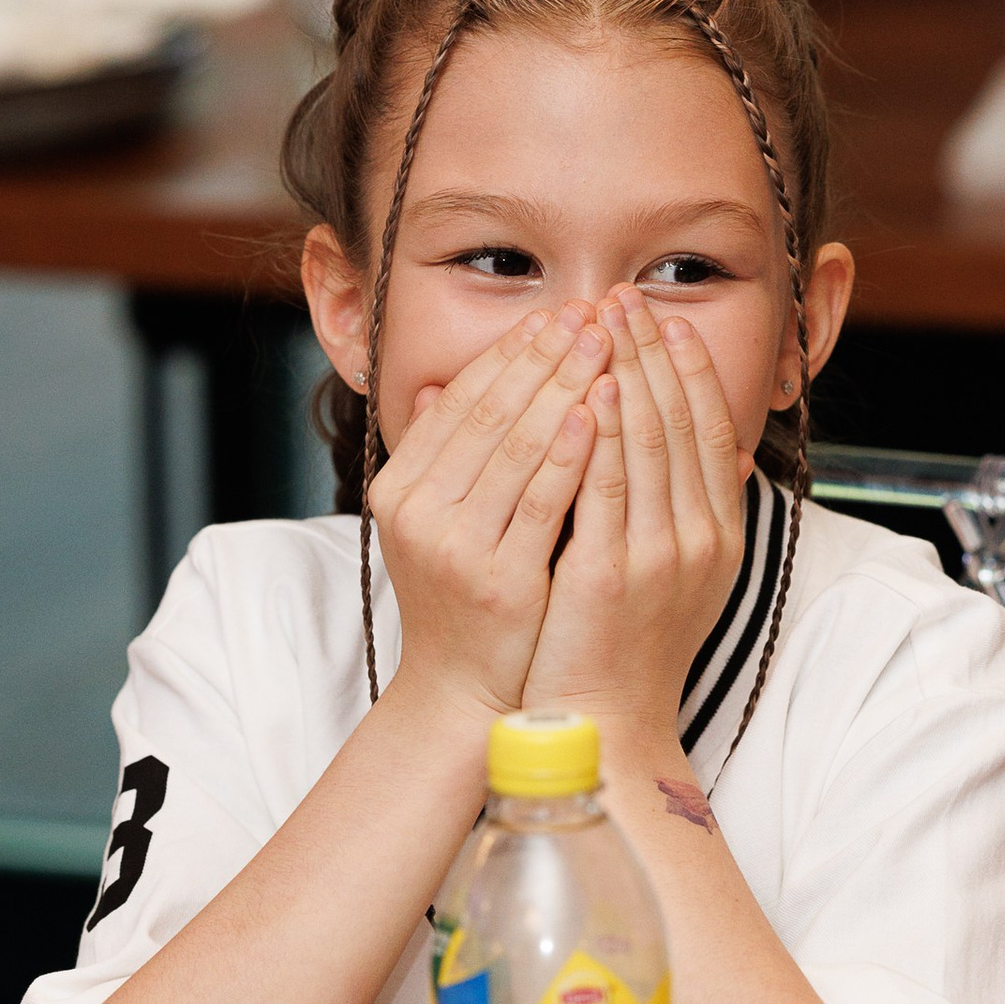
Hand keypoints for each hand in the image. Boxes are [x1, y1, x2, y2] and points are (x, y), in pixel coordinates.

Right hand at [368, 300, 609, 723]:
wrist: (464, 693)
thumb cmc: (465, 596)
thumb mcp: (439, 520)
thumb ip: (447, 455)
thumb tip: (443, 384)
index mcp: (400, 488)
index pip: (460, 398)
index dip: (511, 351)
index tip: (557, 313)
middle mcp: (417, 512)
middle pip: (490, 411)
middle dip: (545, 354)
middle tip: (592, 310)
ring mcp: (456, 546)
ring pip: (517, 445)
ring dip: (564, 385)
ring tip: (605, 343)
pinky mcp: (500, 579)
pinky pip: (541, 501)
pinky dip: (570, 451)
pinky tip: (598, 412)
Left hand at [523, 289, 743, 753]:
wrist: (605, 726)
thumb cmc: (624, 648)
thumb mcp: (669, 571)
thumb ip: (674, 507)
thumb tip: (673, 443)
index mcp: (718, 534)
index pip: (710, 430)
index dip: (689, 369)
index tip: (667, 319)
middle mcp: (700, 539)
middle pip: (682, 423)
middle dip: (654, 352)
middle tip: (628, 296)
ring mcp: (659, 558)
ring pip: (649, 444)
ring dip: (627, 372)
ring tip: (604, 320)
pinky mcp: (611, 575)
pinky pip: (609, 488)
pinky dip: (605, 434)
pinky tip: (592, 390)